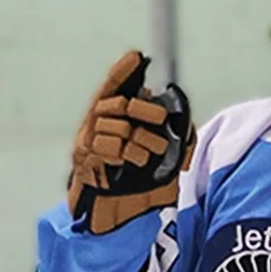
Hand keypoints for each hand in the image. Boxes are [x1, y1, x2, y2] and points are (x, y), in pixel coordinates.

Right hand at [67, 50, 194, 233]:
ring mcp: (88, 140)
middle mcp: (96, 124)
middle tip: (162, 119)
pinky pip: (109, 146)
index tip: (137, 56)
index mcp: (110, 117)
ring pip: (117, 126)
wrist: (113, 214)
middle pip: (120, 104)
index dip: (124, 71)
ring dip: (139, 140)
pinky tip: (133, 163)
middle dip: (144, 110)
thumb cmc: (135, 184)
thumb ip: (171, 139)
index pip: (114, 85)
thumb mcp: (160, 159)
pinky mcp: (85, 158)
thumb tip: (185, 123)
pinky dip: (126, 153)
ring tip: (149, 154)